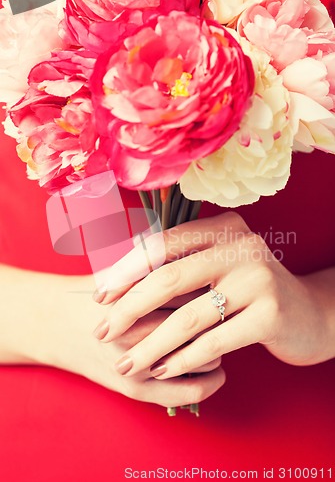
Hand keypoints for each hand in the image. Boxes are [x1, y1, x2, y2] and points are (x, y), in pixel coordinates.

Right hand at [31, 273, 224, 406]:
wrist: (58, 324)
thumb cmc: (97, 292)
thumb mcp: (124, 267)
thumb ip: (159, 258)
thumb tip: (206, 248)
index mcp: (142, 296)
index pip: (197, 292)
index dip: (216, 288)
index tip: (224, 286)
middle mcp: (141, 331)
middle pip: (204, 324)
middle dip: (221, 316)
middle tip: (227, 310)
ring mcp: (139, 363)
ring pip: (204, 358)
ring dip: (219, 348)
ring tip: (220, 338)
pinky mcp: (137, 389)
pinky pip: (189, 391)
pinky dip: (211, 382)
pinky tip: (217, 371)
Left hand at [93, 212, 332, 380]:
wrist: (307, 314)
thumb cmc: (248, 291)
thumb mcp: (217, 267)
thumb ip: (179, 267)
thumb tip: (116, 284)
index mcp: (222, 227)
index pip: (162, 245)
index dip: (126, 270)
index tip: (99, 296)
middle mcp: (241, 246)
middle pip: (169, 278)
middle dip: (128, 309)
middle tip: (102, 332)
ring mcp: (258, 279)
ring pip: (188, 317)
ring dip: (150, 345)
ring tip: (126, 362)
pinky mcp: (270, 315)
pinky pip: (214, 342)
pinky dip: (183, 359)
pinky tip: (162, 370)